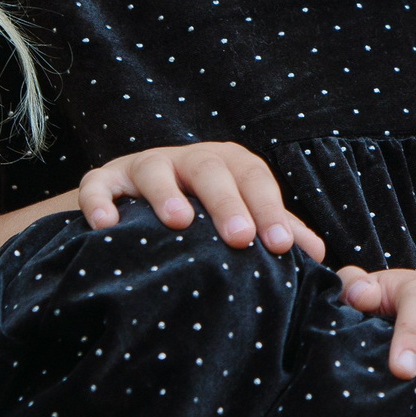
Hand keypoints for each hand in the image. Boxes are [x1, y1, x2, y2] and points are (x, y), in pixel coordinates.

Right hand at [79, 143, 325, 261]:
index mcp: (227, 165)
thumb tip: (317, 256)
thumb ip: (276, 231)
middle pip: (209, 169)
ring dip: (166, 194)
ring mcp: (144, 167)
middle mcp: (187, 160)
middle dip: (226, 202)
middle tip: (240, 237)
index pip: (254, 179)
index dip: (269, 208)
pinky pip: (98, 185)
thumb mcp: (241, 215)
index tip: (282, 245)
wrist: (139, 201)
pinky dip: (101, 202)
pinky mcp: (106, 179)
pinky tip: (106, 227)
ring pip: (155, 170)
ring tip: (178, 222)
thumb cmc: (205, 213)